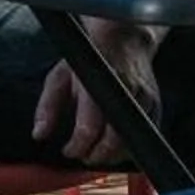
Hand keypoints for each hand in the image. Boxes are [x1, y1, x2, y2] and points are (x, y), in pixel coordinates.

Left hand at [32, 54, 148, 167]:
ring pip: (131, 141)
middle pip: (113, 140)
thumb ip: (47, 107)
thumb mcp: (60, 76)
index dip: (76, 147)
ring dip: (112, 154)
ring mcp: (143, 98)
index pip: (88, 128)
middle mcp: (123, 91)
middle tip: (83, 155)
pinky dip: (129, 146)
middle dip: (95, 155)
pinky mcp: (155, 104)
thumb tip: (39, 134)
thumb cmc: (90, 58)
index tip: (68, 150)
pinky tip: (115, 143)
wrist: (124, 39)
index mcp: (97, 83)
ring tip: (97, 150)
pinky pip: (145, 136)